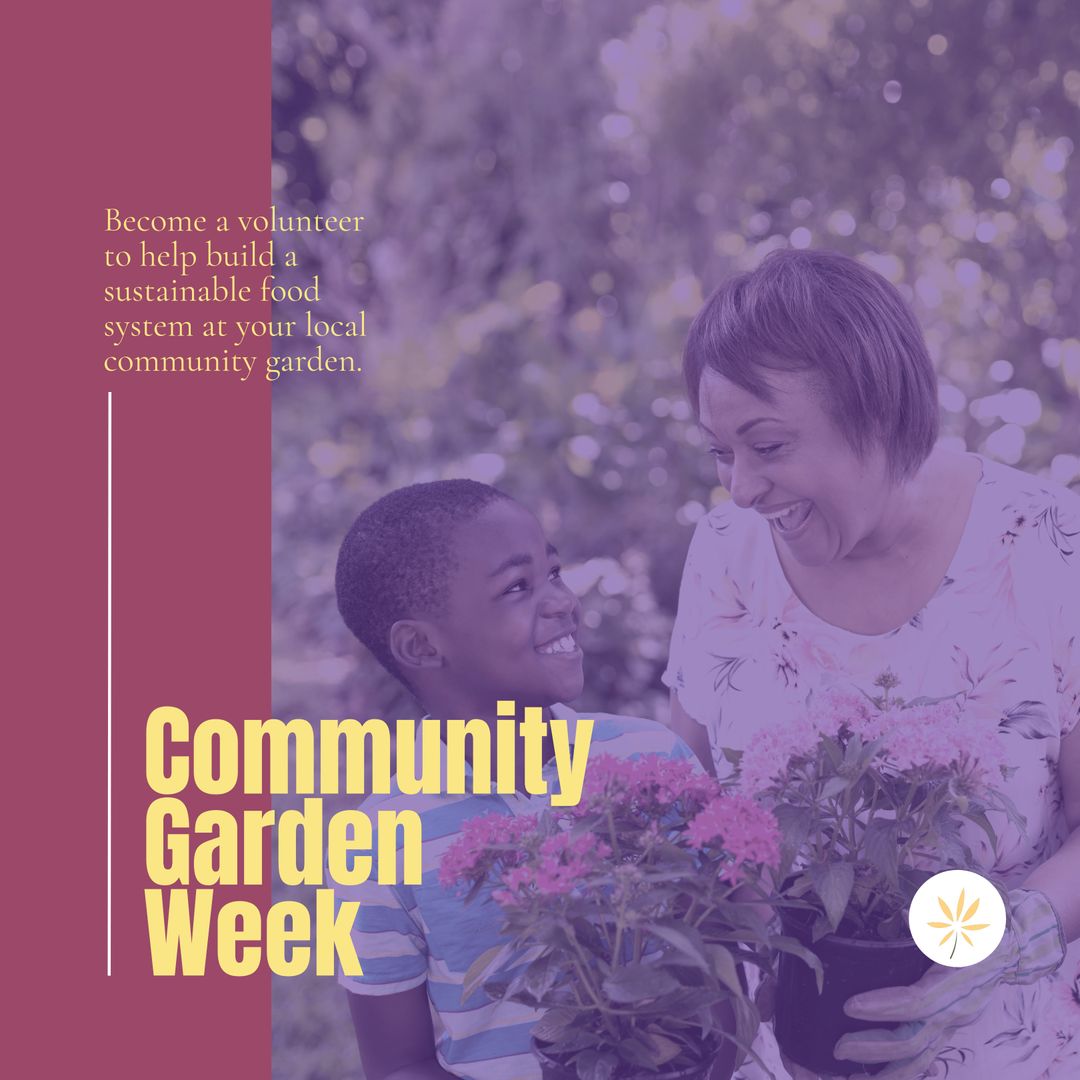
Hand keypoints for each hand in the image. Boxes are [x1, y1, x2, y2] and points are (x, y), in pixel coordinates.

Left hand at [832, 889, 1065, 1079]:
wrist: (1011, 944)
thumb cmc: (979, 922)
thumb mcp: (959, 911)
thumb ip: (933, 916)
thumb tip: (906, 912)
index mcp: (956, 982)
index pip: (918, 1003)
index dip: (884, 1007)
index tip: (850, 1006)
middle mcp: (955, 1010)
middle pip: (915, 1042)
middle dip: (875, 1048)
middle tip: (838, 1047)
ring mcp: (952, 1022)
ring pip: (921, 1059)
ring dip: (887, 1074)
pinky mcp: (946, 1026)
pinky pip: (923, 1056)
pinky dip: (899, 1069)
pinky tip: (871, 1075)